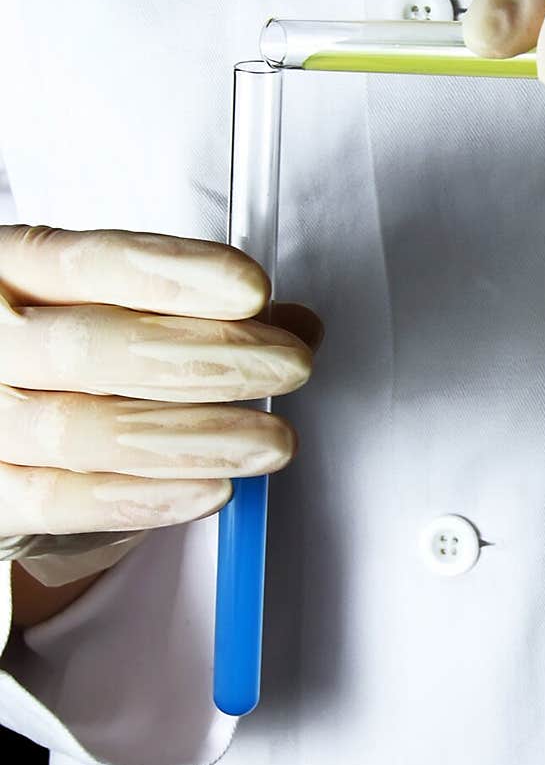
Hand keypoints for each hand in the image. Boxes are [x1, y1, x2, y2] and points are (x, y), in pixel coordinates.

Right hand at [0, 226, 317, 596]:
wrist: (3, 446)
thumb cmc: (64, 369)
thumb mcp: (115, 317)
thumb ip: (202, 315)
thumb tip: (297, 324)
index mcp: (9, 271)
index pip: (85, 263)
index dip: (173, 275)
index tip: (253, 290)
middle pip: (92, 347)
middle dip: (208, 357)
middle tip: (289, 365)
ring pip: (84, 430)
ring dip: (196, 437)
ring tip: (271, 442)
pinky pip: (62, 501)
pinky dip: (148, 497)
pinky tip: (214, 489)